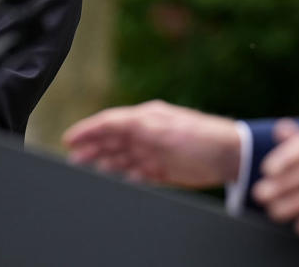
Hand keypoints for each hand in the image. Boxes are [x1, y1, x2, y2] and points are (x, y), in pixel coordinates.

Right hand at [63, 100, 241, 187]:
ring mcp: (153, 152)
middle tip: (71, 158)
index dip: (87, 130)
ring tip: (84, 170)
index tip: (69, 138)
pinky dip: (122, 177)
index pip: (109, 122)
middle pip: (111, 141)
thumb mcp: (161, 128)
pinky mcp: (162, 170)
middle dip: (90, 148)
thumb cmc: (199, 136)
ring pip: (120, 158)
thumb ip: (131, 126)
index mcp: (144, 118)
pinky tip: (113, 181)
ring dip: (102, 163)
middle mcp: (146, 133)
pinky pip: (135, 174)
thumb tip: (105, 126)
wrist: (229, 155)